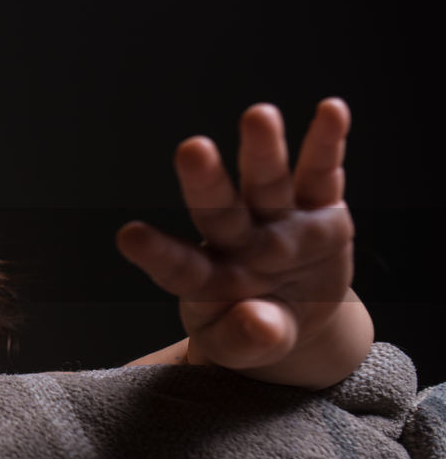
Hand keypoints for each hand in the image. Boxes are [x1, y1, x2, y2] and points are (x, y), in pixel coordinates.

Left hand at [116, 98, 367, 384]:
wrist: (293, 317)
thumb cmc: (251, 331)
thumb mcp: (244, 348)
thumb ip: (248, 339)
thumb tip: (260, 324)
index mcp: (207, 279)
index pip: (178, 266)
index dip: (156, 253)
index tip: (128, 236)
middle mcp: (238, 241)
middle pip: (219, 210)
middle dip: (208, 181)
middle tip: (192, 148)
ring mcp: (279, 221)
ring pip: (267, 182)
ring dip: (263, 150)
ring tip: (259, 116)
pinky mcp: (320, 210)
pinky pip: (322, 174)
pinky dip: (326, 142)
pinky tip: (331, 110)